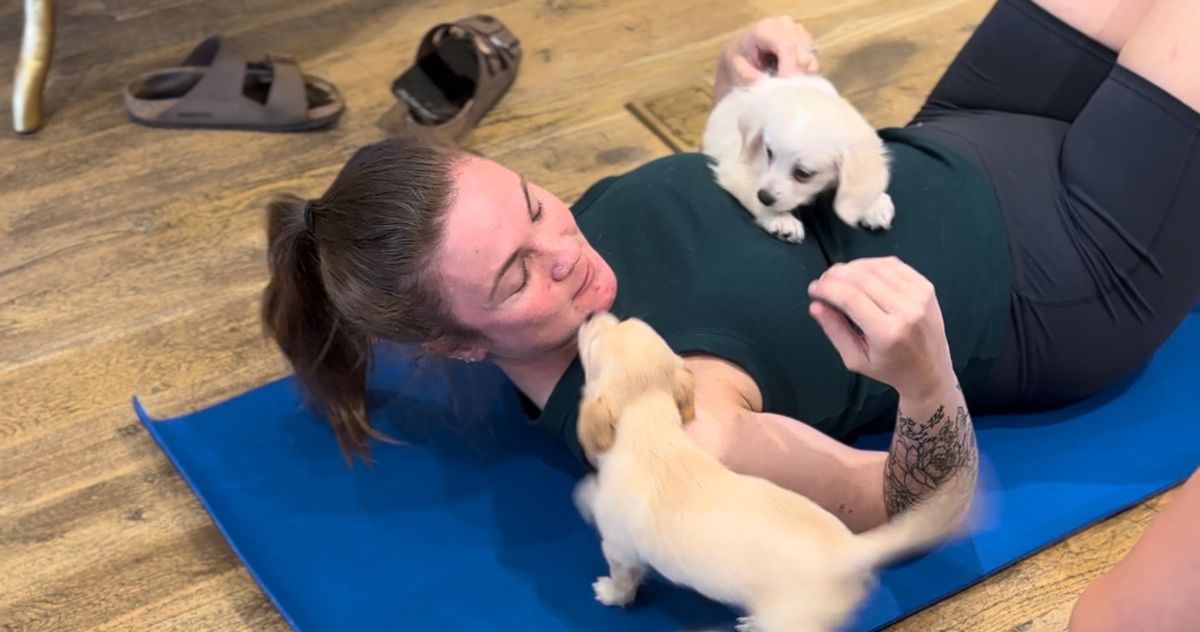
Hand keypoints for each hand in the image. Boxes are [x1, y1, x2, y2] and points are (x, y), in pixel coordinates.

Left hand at [714, 16, 819, 100]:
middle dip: (793, 75)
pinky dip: (803, 72)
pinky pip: (812, 61)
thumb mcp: (736, 67)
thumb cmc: (738, 59)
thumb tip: (763, 83)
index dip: (788, 67)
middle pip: (801, 54)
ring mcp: (797, 31)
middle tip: (781, 87)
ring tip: (780, 79)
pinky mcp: (805, 40)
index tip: (783, 84)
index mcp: (766, 28)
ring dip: (798, 74)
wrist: (742, 53)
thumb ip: (747, 76)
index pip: (787, 46)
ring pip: (808, 59)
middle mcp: (785, 25)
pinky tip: (788, 74)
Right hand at [807, 257, 955, 399]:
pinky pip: (893, 265)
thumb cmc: (890, 369)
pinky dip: (872, 264)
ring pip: (876, 267)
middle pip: (861, 278)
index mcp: (887, 333)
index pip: (849, 298)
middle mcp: (906, 310)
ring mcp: (919, 295)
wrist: (930, 371)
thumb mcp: (856, 359)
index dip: (826, 288)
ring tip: (838, 276)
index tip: (813, 289)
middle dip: (835, 275)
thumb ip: (835, 331)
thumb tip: (815, 305)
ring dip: (851, 267)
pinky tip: (860, 272)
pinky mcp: (926, 286)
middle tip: (822, 281)